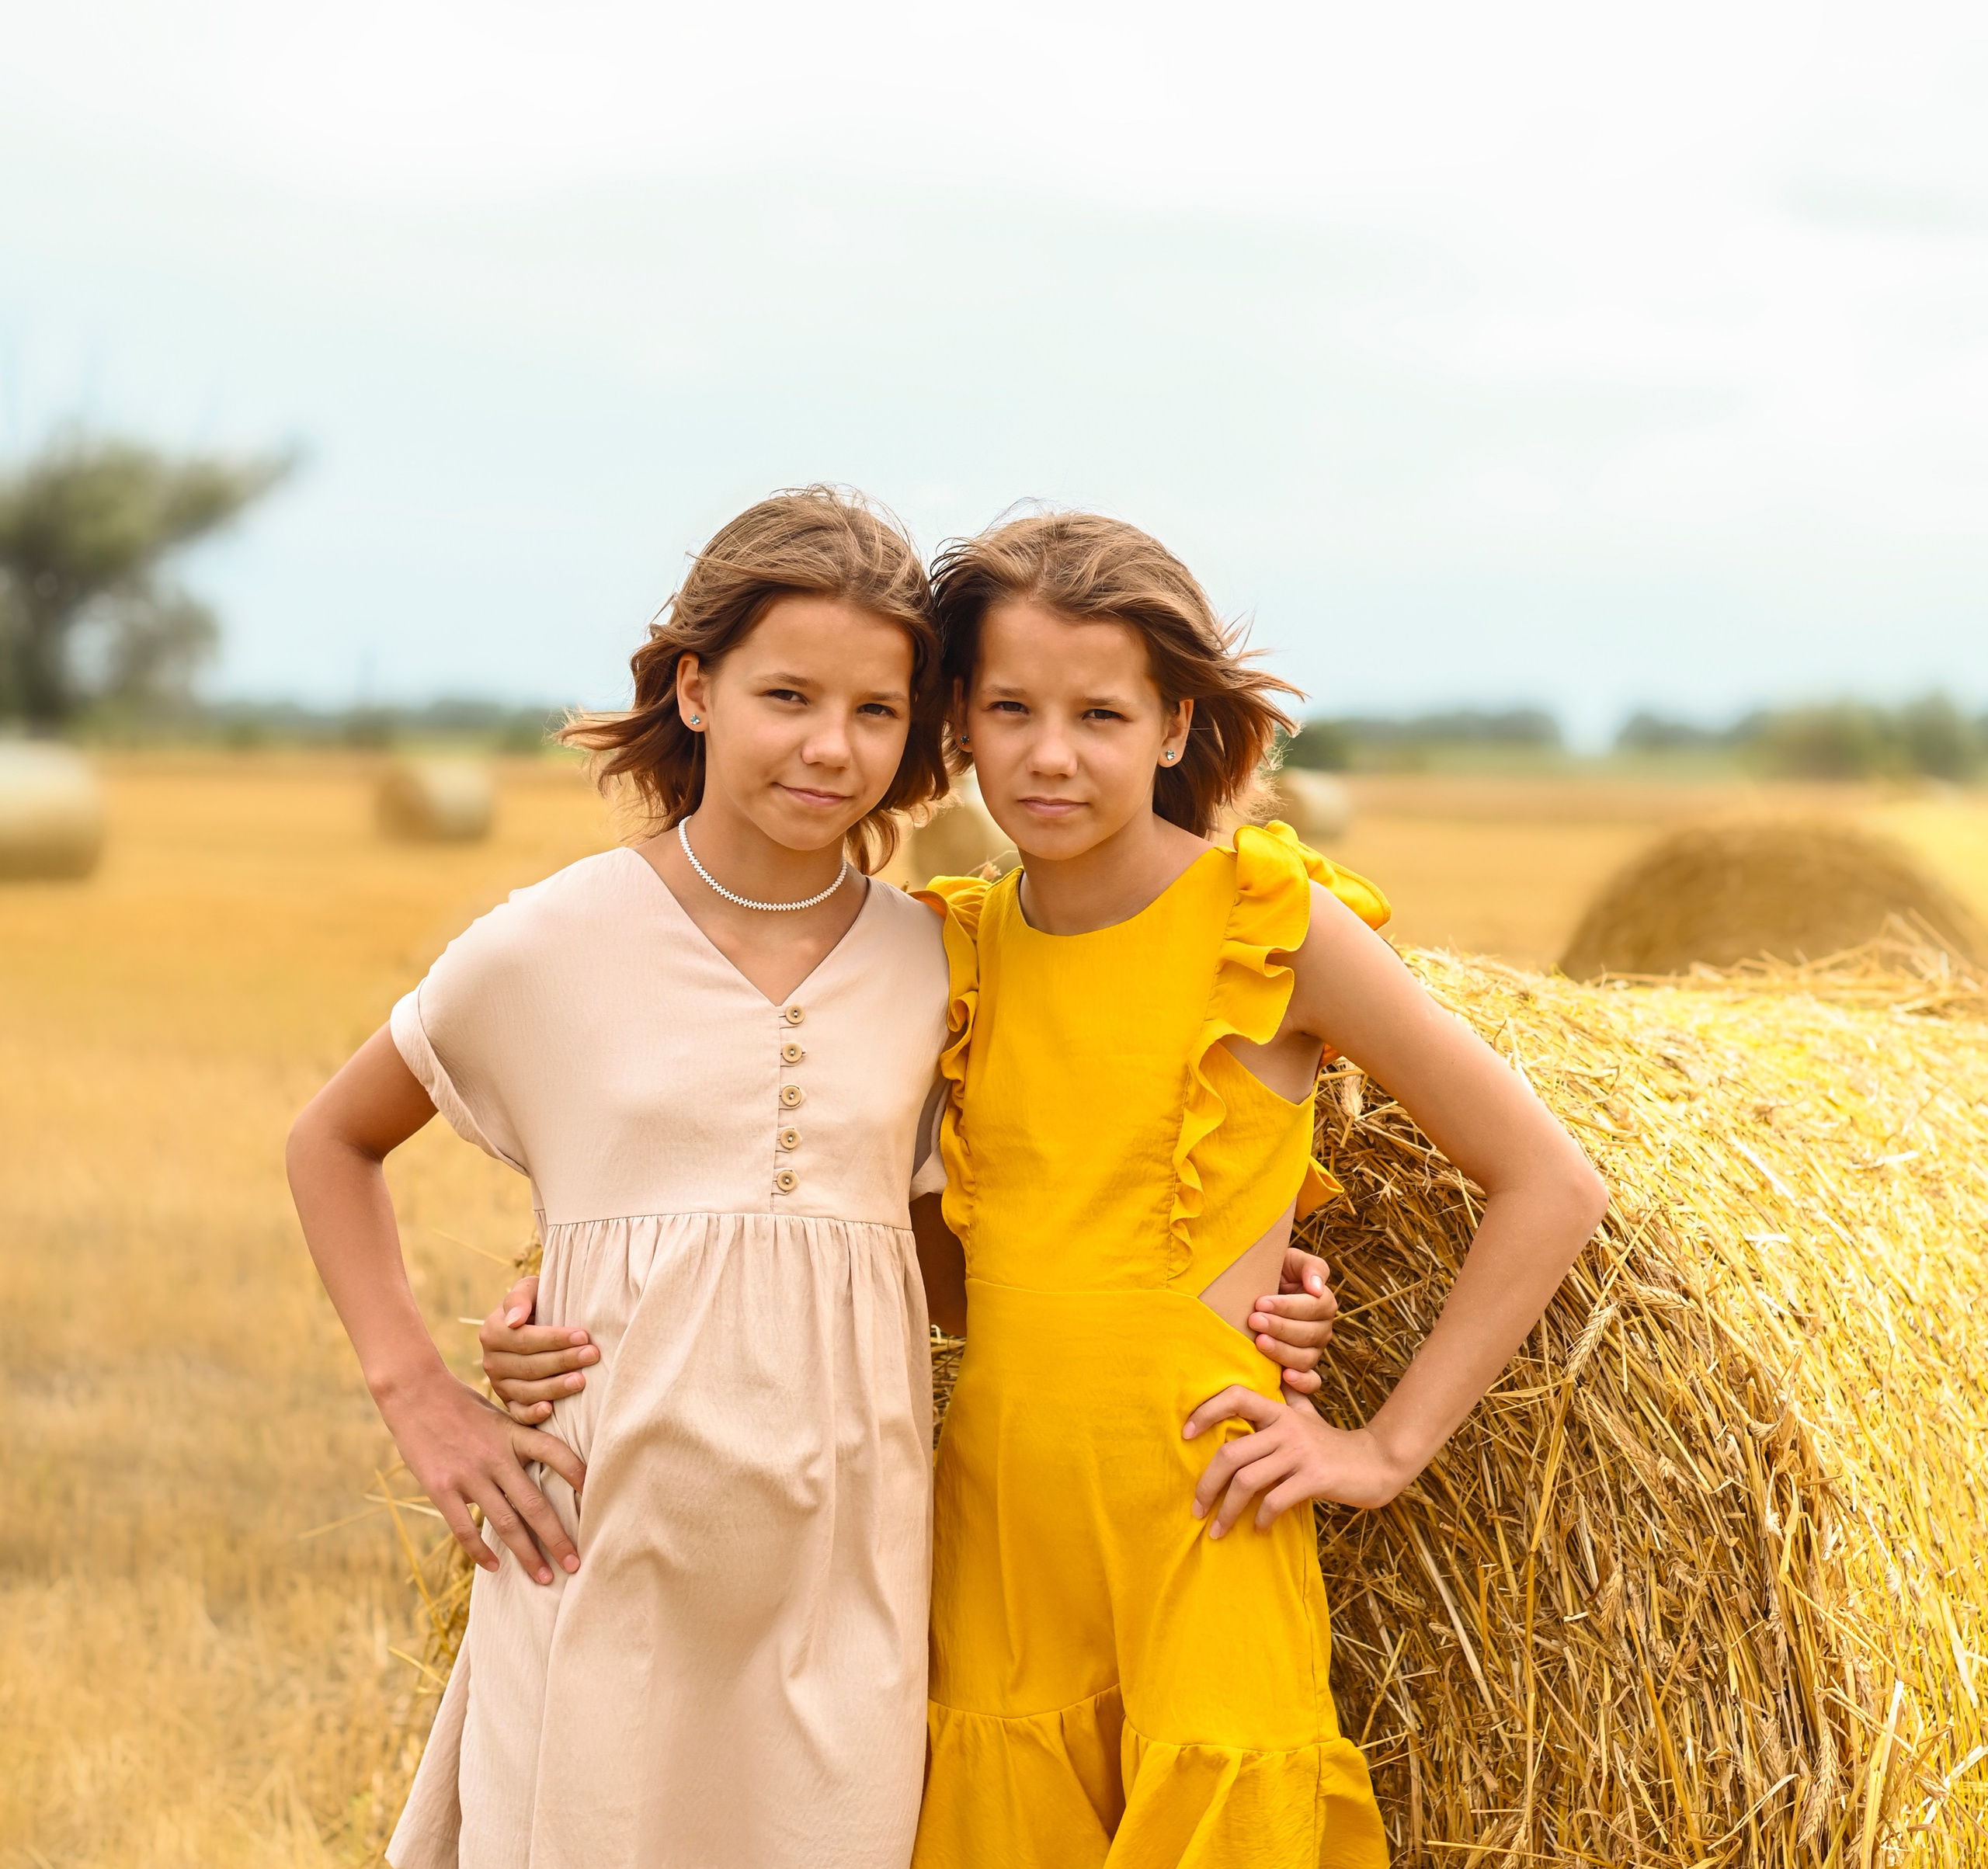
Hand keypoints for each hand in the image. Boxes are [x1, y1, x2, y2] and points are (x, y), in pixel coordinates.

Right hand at [380, 1367, 587, 1583]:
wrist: (415, 1393)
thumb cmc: (461, 1403)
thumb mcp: (499, 1414)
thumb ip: (520, 1439)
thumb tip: (548, 1464)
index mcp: (514, 1434)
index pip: (556, 1454)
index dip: (579, 1475)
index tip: (599, 1499)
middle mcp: (496, 1456)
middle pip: (535, 1505)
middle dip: (558, 1538)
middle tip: (577, 1563)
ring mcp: (469, 1475)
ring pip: (505, 1524)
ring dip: (527, 1555)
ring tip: (545, 1577)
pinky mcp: (442, 1489)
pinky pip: (465, 1528)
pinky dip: (481, 1551)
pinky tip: (495, 1567)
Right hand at [479, 1273, 597, 1424]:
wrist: (535, 1324)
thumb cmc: (537, 1303)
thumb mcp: (528, 1290)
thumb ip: (520, 1297)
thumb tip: (514, 1320)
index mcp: (492, 1332)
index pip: (525, 1339)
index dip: (554, 1339)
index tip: (583, 1335)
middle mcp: (491, 1361)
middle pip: (529, 1366)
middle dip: (563, 1361)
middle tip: (592, 1355)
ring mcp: (499, 1384)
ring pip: (527, 1391)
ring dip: (555, 1387)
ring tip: (582, 1381)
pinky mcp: (509, 1403)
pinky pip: (518, 1414)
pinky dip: (532, 1414)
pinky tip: (551, 1409)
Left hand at [1183, 1387, 1407, 1535]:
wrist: (1376, 1463)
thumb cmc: (1332, 1442)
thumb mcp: (1306, 1414)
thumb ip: (1284, 1399)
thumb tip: (1267, 1381)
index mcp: (1279, 1410)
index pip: (1235, 1397)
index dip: (1206, 1411)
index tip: (1185, 1434)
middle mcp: (1286, 1427)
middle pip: (1230, 1452)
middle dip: (1207, 1483)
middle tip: (1195, 1507)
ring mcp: (1299, 1453)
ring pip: (1246, 1481)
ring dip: (1226, 1510)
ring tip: (1217, 1529)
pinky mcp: (1313, 1478)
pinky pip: (1274, 1500)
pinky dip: (1261, 1518)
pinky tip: (1257, 1529)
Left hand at [1245, 1247, 1340, 1396]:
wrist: (1255, 1290)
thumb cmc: (1274, 1273)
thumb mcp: (1290, 1260)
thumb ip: (1310, 1267)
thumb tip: (1317, 1287)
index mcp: (1323, 1302)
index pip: (1314, 1307)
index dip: (1288, 1307)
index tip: (1261, 1302)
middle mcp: (1322, 1329)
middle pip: (1309, 1334)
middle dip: (1280, 1327)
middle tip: (1254, 1320)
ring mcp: (1313, 1351)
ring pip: (1306, 1358)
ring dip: (1282, 1352)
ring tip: (1259, 1342)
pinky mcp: (1303, 1369)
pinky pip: (1312, 1382)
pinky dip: (1302, 1382)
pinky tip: (1285, 1377)